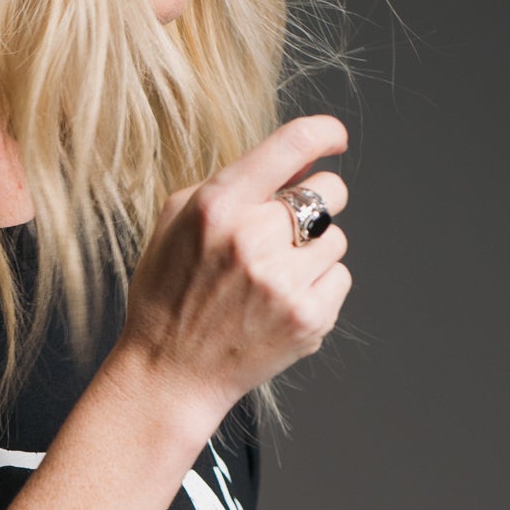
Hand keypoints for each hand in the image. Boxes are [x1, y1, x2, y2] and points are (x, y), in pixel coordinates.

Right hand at [115, 114, 352, 426]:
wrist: (169, 377)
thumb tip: (300, 160)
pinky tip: (280, 305)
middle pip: (329, 190)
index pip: (293, 144)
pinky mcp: (307, 319)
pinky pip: (340, 277)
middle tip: (285, 232)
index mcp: (217, 206)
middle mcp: (252, 239)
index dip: (324, 133)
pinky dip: (318, 288)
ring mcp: (283, 282)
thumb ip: (234, 183)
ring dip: (313, 252)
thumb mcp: (177, 222)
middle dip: (314, 204)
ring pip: (337, 238)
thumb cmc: (169, 296)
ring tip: (272, 279)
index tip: (335, 139)